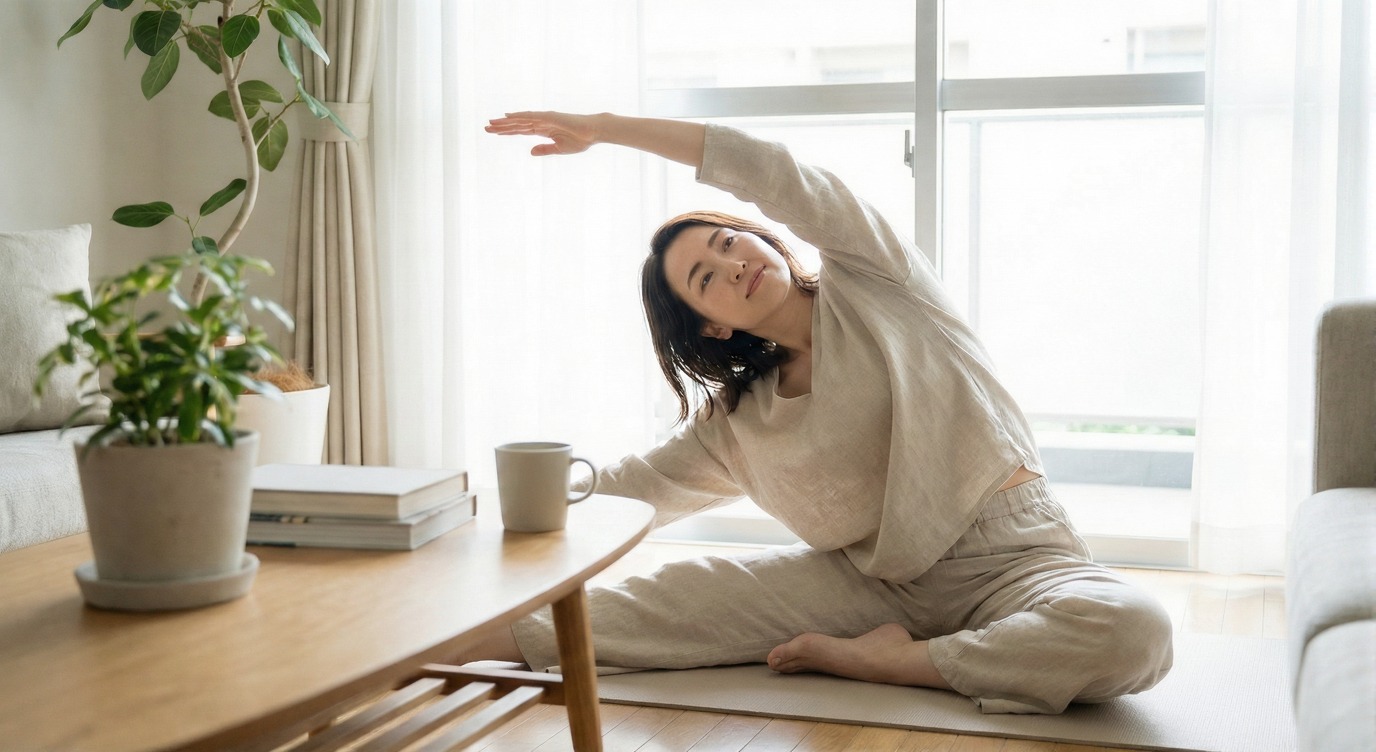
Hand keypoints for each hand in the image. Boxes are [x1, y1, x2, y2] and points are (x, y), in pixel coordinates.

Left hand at [485, 111, 599, 155]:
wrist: (594, 132)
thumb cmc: (580, 140)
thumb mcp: (559, 148)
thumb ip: (544, 149)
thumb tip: (530, 152)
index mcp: (544, 131)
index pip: (521, 131)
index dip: (508, 131)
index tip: (495, 133)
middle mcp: (541, 123)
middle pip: (517, 125)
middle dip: (502, 127)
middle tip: (486, 128)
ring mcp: (545, 119)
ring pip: (521, 120)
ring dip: (506, 121)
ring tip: (491, 122)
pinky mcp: (550, 117)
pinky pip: (531, 116)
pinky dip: (519, 116)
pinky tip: (508, 116)